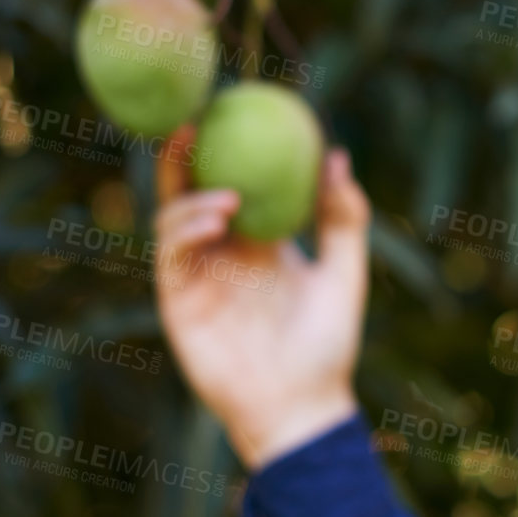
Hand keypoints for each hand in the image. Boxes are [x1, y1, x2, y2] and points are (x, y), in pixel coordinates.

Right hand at [153, 126, 369, 472]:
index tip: (234, 109)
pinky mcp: (179, 301)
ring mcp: (197, 277)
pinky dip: (187, 225)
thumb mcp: (346, 273)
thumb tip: (338, 156)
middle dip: (185, 156)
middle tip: (196, 120)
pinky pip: (172, 252)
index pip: (236, 183)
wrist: (302, 407)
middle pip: (191, 191)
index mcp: (259, 244)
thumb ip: (345, 217)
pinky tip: (217, 215)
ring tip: (229, 194)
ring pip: (175, 217)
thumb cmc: (327, 346)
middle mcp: (223, 255)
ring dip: (192, 195)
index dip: (227, 150)